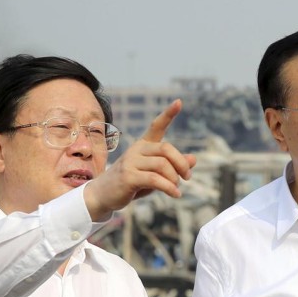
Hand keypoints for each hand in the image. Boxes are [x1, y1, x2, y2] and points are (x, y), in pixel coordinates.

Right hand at [84, 99, 197, 220]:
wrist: (104, 195)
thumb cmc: (133, 183)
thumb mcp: (156, 173)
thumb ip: (173, 166)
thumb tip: (194, 159)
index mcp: (143, 145)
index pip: (157, 126)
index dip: (169, 114)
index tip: (179, 101)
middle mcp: (137, 149)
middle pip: (166, 149)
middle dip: (181, 163)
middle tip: (187, 177)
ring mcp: (130, 162)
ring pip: (162, 165)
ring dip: (174, 178)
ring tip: (176, 188)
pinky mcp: (128, 176)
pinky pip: (155, 180)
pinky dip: (169, 188)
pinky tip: (176, 194)